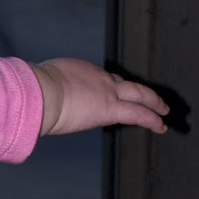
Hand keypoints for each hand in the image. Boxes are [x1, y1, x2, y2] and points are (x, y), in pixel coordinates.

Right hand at [33, 58, 168, 136]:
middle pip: (125, 84)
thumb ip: (48, 90)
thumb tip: (38, 98)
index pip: (102, 80)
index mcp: (79, 72)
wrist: (42, 92)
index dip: (112, 86)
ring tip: (163, 111)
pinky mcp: (111, 109)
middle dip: (140, 92)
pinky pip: (139, 114)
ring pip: (139, 95)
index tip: (116, 91)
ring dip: (153, 104)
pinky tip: (161, 126)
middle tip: (152, 98)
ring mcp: (107, 92)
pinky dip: (152, 119)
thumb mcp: (42, 83)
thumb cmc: (34, 91)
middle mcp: (98, 78)